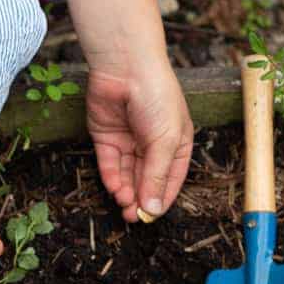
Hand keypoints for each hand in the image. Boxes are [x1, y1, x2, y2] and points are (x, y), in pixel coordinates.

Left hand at [86, 59, 193, 222]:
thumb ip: (156, 175)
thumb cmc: (156, 97)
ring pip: (126, 175)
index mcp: (176, 144)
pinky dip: (111, 177)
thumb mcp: (165, 140)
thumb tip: (152, 208)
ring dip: (125, 191)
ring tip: (123, 204)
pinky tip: (114, 188)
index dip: (160, 199)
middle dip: (140, 199)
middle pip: (146, 180)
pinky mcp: (107, 136)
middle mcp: (153, 144)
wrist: (126, 66)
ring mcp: (129, 141)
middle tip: (132, 216)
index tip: (151, 216)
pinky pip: (109, 163)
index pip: (170, 180)